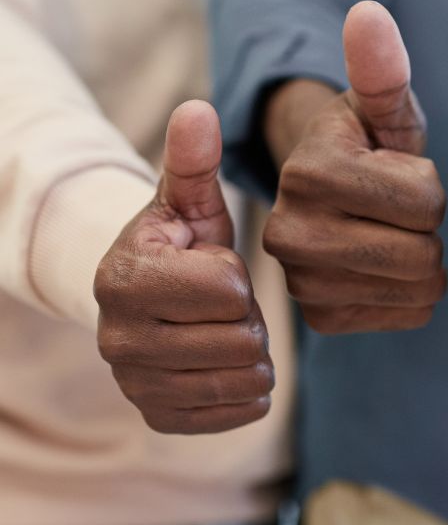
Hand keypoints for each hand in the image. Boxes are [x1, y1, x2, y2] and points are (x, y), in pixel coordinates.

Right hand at [95, 101, 273, 433]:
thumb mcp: (189, 200)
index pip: (227, 287)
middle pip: (238, 338)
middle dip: (250, 317)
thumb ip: (194, 160)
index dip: (238, 275)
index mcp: (124, 277)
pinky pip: (236, 414)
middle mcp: (116, 338)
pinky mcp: (158, 417)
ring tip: (231, 329)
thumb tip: (197, 108)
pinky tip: (234, 362)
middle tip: (230, 305)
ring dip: (254, 353)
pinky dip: (250, 390)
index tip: (218, 267)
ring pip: (242, 378)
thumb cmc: (181, 244)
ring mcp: (134, 385)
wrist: (151, 299)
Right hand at [262, 2, 446, 333]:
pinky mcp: (319, 318)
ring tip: (394, 234)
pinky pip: (410, 315)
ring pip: (420, 286)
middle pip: (421, 251)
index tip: (398, 174)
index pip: (425, 201)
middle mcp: (290, 233)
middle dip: (428, 228)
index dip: (430, 186)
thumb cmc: (366, 147)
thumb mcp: (380, 108)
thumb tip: (368, 12)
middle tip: (399, 211)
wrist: (329, 197)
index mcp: (308, 172)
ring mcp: (300, 283)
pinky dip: (414, 293)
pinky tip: (387, 266)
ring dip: (426, 260)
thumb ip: (381, 69)